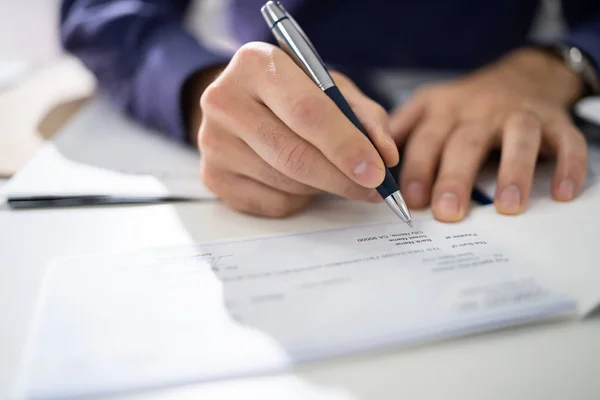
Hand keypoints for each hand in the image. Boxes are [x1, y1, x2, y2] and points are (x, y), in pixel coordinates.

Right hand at [195, 42, 397, 216]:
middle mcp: (223, 100)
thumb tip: (385, 158)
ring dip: (322, 187)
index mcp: (256, 64)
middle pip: (294, 155)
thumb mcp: (332, 88)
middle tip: (373, 189)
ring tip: (333, 173)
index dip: (346, 146)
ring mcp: (212, 142)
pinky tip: (301, 181)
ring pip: (286, 183)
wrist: (243, 101)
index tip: (377, 172)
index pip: (307, 112)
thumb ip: (365, 117)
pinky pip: (271, 203)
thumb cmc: (293, 93)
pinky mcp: (212, 176)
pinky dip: (299, 200)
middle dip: (342, 178)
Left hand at [390, 48, 587, 221]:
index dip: (418, 169)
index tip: (412, 201)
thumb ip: (401, 132)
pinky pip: (567, 142)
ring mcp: (520, 114)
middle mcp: (481, 110)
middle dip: (455, 177)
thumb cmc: (466, 104)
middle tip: (448, 212)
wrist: (520, 76)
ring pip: (518, 139)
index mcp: (444, 109)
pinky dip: (568, 166)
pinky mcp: (555, 121)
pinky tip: (561, 193)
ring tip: (506, 207)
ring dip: (514, 171)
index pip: (426, 139)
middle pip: (466, 142)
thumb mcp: (428, 107)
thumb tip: (370, 165)